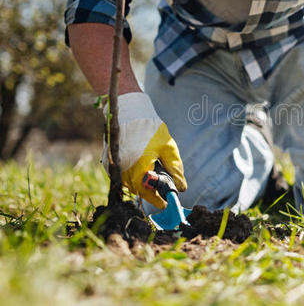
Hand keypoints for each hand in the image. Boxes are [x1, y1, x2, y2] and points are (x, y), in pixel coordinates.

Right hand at [102, 92, 186, 208]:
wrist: (128, 111)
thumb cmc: (150, 128)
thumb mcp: (168, 147)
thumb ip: (175, 168)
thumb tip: (182, 187)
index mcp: (139, 166)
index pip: (147, 192)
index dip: (157, 200)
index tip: (165, 203)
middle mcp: (123, 169)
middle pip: (137, 189)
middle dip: (150, 191)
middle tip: (161, 187)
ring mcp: (114, 166)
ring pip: (128, 184)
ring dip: (141, 183)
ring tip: (151, 170)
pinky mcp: (108, 162)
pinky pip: (121, 176)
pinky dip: (131, 176)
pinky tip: (140, 165)